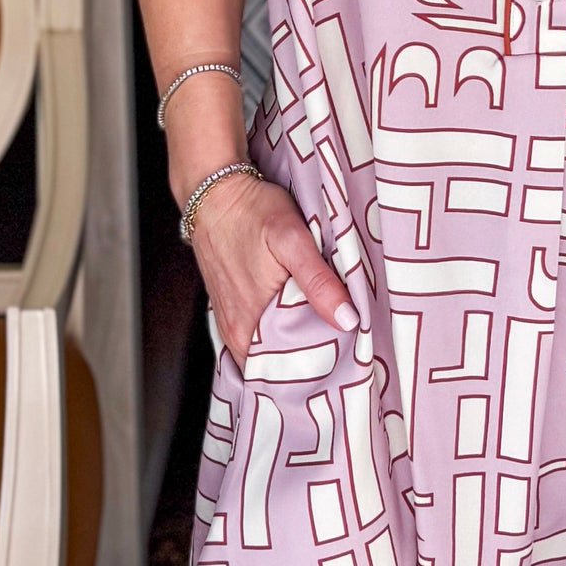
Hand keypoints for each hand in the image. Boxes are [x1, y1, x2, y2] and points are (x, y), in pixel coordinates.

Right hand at [185, 170, 357, 370]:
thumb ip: (318, 281)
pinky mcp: (231, 310)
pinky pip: (260, 337)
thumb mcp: (292, 238)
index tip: (350, 362)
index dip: (322, 371)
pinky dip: (282, 334)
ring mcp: (231, 323)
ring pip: (271, 352)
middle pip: (281, 366)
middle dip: (314, 362)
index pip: (289, 373)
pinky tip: (304, 321)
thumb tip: (348, 320)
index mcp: (249, 325)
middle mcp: (236, 333)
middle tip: (349, 352)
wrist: (214, 192)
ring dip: (299, 348)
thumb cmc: (250, 212)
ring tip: (331, 337)